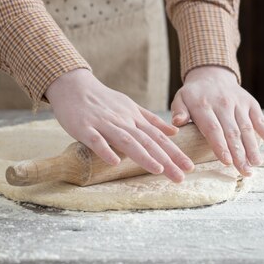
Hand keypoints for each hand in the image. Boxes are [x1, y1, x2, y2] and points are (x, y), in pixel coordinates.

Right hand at [45, 69, 194, 182]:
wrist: (73, 86)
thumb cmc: (102, 100)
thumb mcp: (130, 106)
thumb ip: (151, 120)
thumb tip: (175, 131)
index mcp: (134, 118)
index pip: (158, 137)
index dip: (174, 152)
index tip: (189, 166)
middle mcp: (123, 121)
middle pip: (147, 141)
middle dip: (165, 159)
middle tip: (181, 177)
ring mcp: (104, 124)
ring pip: (126, 140)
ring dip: (143, 155)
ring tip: (158, 170)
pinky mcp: (84, 127)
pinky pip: (96, 140)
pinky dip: (105, 150)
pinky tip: (114, 163)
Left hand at [170, 65, 263, 176]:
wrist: (212, 75)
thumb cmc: (194, 94)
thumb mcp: (181, 99)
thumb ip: (178, 111)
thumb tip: (176, 123)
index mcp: (203, 105)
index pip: (213, 128)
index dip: (221, 146)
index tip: (227, 162)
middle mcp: (223, 104)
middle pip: (232, 132)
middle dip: (240, 154)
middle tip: (245, 172)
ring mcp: (238, 103)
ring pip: (247, 128)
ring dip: (253, 147)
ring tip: (256, 164)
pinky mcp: (250, 103)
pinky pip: (259, 118)